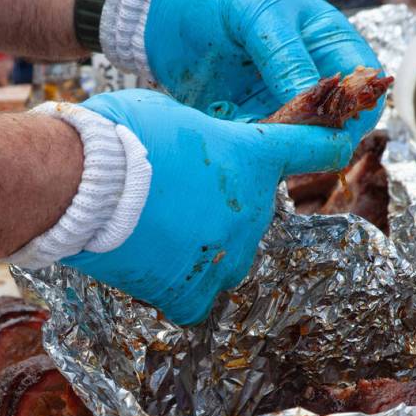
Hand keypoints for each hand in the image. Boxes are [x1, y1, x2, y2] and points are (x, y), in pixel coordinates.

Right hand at [61, 90, 352, 325]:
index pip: (311, 150)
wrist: (78, 183)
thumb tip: (194, 150)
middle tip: (170, 197)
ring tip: (154, 233)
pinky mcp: (189, 290)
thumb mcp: (169, 114)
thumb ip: (200, 137)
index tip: (337, 148)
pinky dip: (180, 290)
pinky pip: (198, 300)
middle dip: (219, 206)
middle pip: (251, 213)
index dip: (326, 147)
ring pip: (228, 259)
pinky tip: (155, 273)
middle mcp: (250, 209)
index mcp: (250, 158)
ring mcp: (223, 254)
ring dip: (202, 248)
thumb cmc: (119, 135)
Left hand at [145, 0, 383, 143]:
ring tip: (252, 143)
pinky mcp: (241, 117)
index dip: (355, 116)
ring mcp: (274, 100)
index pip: (362, 90)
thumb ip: (286, 56)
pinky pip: (254, 142)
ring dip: (277, 148)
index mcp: (328, 44)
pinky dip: (246, 147)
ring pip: (292, 140)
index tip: (330, 134)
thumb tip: (312, 102)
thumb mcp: (261, 12)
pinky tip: (229, 140)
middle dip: (313, 140)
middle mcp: (307, 77)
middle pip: (330, 125)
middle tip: (284, 145)